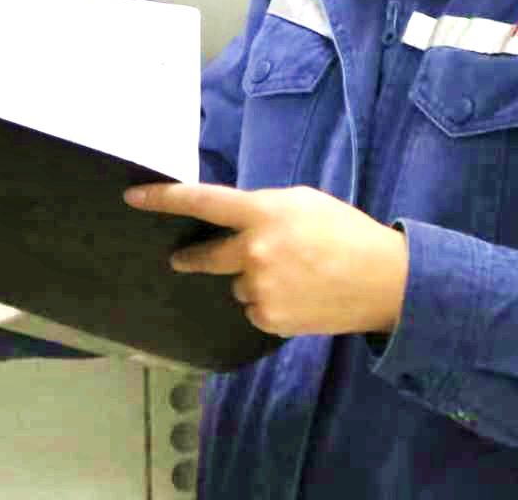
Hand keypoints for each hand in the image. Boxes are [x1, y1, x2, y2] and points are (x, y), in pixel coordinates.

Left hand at [124, 183, 407, 336]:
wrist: (384, 281)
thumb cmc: (345, 231)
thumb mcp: (302, 202)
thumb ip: (263, 209)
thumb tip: (235, 220)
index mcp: (261, 213)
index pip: (202, 202)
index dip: (163, 199)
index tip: (132, 198)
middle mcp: (253, 251)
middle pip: (204, 256)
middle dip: (193, 257)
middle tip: (183, 258)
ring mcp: (259, 288)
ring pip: (237, 284)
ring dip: (253, 280)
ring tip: (294, 276)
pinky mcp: (269, 318)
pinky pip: (254, 309)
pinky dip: (269, 303)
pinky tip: (298, 296)